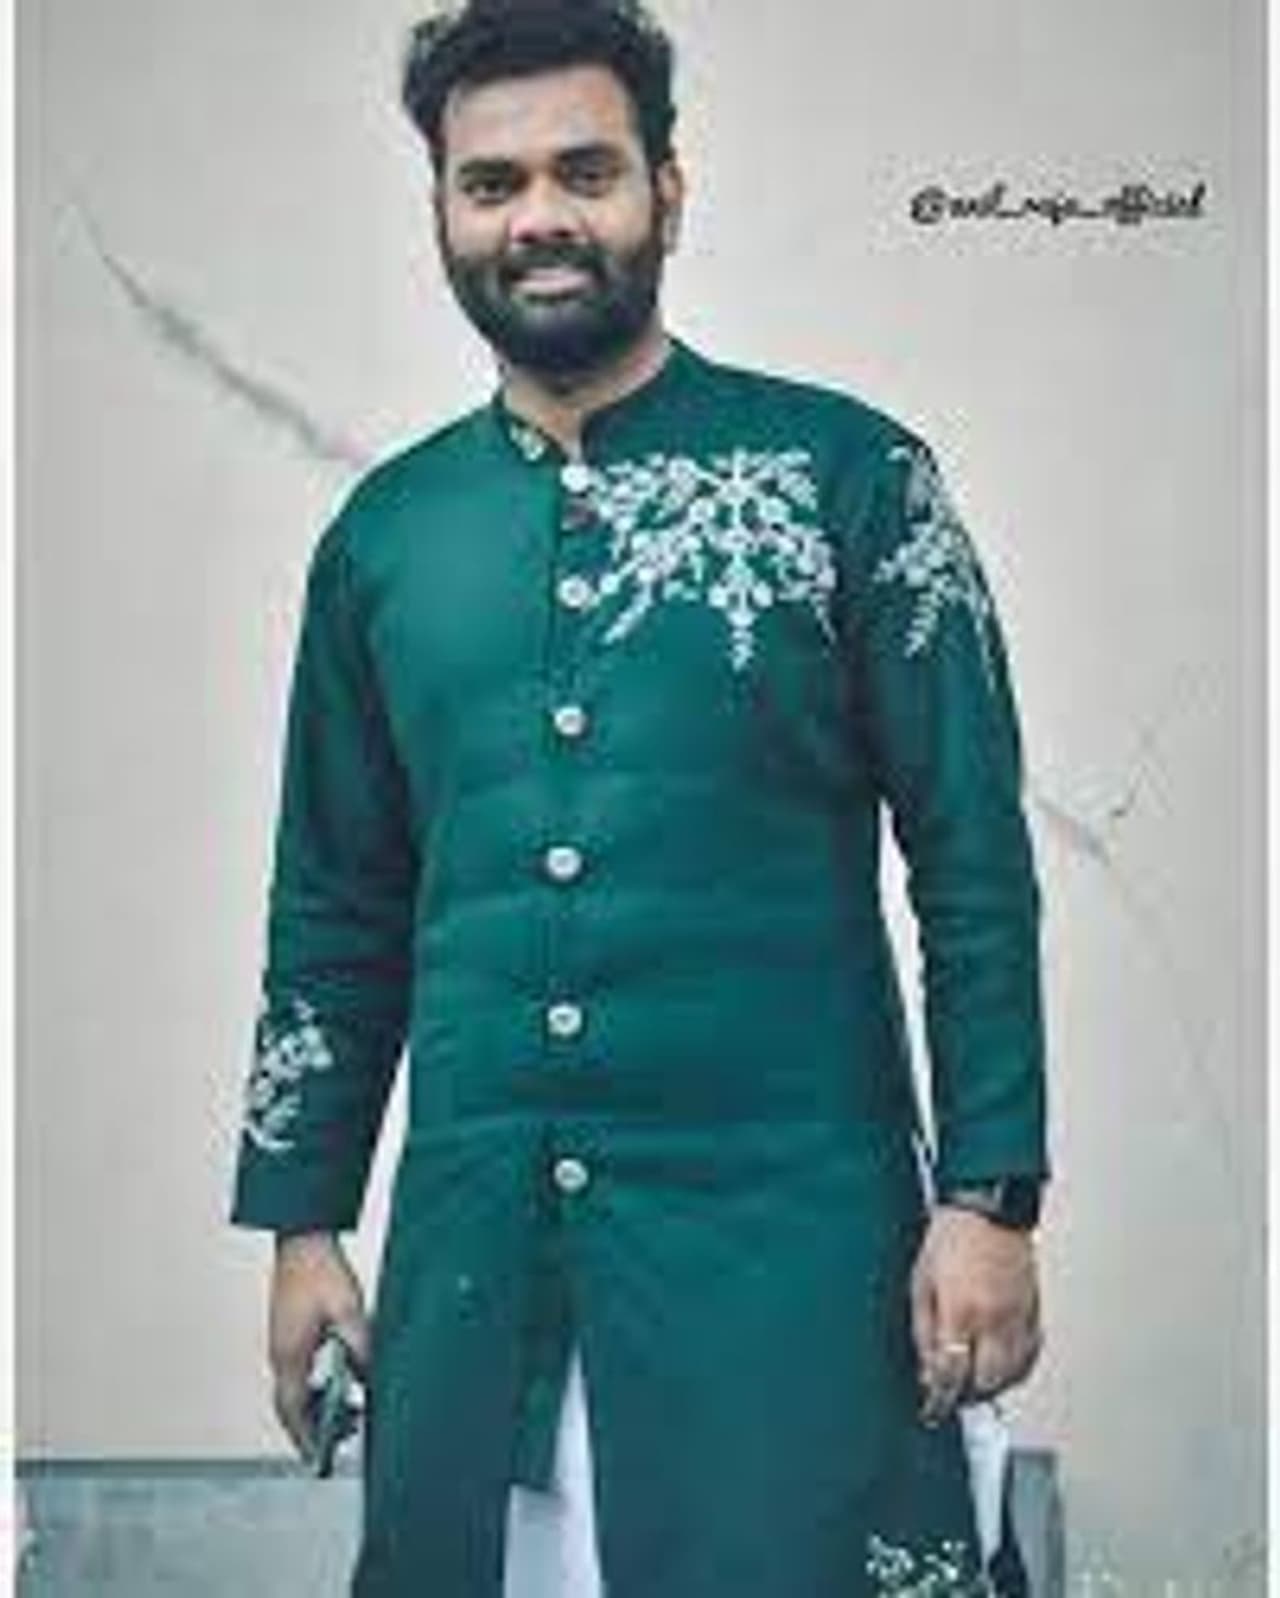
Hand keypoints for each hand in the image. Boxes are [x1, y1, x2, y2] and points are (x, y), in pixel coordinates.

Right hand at [268, 1232, 369, 1462]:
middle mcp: (280, 1353)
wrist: (302, 1239)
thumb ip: (361, 1346)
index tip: (320, 1459)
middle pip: (291, 1405)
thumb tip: (373, 1377)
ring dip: (316, 1407)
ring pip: (294, 1389)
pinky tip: (340, 1381)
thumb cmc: (320, 1270)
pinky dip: (316, 1386)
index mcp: (290, 1354)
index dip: (306, 1437)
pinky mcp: (288, 1332)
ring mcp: (282, 1342)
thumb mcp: (349, 1311)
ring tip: (347, 1416)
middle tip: (340, 1441)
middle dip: (313, 1427)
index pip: (294, 1410)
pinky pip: (299, 1372)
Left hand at [909, 1206, 1041, 1425]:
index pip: (952, 1373)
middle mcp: (995, 1320)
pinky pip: (1029, 1357)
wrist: (989, 1210)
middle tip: (951, 1396)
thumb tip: (927, 1369)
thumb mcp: (921, 1282)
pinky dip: (1014, 1370)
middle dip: (966, 1396)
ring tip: (971, 1384)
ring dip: (991, 1387)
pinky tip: (998, 1367)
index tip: (931, 1408)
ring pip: (1013, 1376)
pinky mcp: (1035, 1314)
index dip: (939, 1397)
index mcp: (962, 1311)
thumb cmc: (951, 1238)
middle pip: (986, 1383)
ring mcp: (1019, 1319)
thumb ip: (923, 1331)